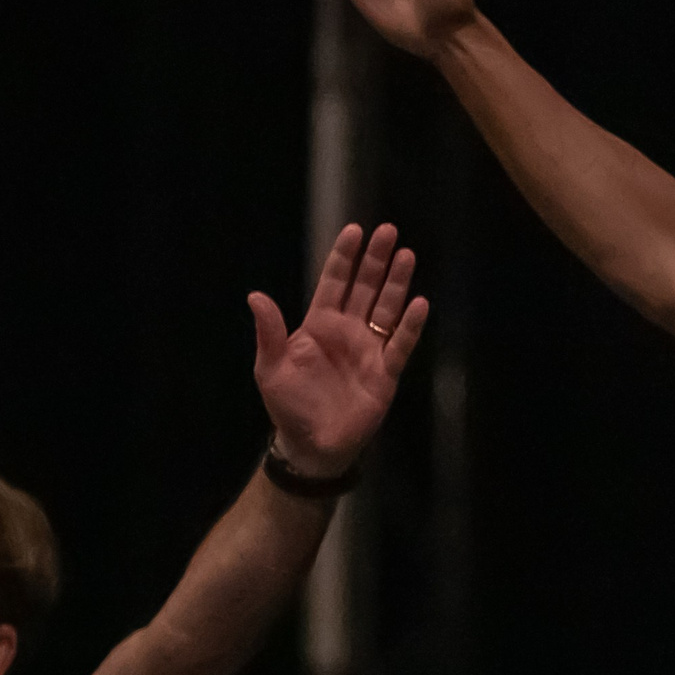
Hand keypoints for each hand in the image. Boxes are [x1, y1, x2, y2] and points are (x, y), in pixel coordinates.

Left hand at [249, 222, 429, 477]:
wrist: (313, 445)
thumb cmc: (289, 405)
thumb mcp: (271, 368)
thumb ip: (269, 332)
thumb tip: (256, 295)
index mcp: (319, 325)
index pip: (334, 283)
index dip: (344, 258)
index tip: (354, 230)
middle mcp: (348, 330)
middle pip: (366, 288)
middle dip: (376, 260)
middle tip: (388, 232)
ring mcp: (370, 349)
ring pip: (387, 308)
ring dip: (396, 283)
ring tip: (406, 255)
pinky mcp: (386, 371)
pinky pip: (401, 344)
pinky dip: (410, 325)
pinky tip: (418, 304)